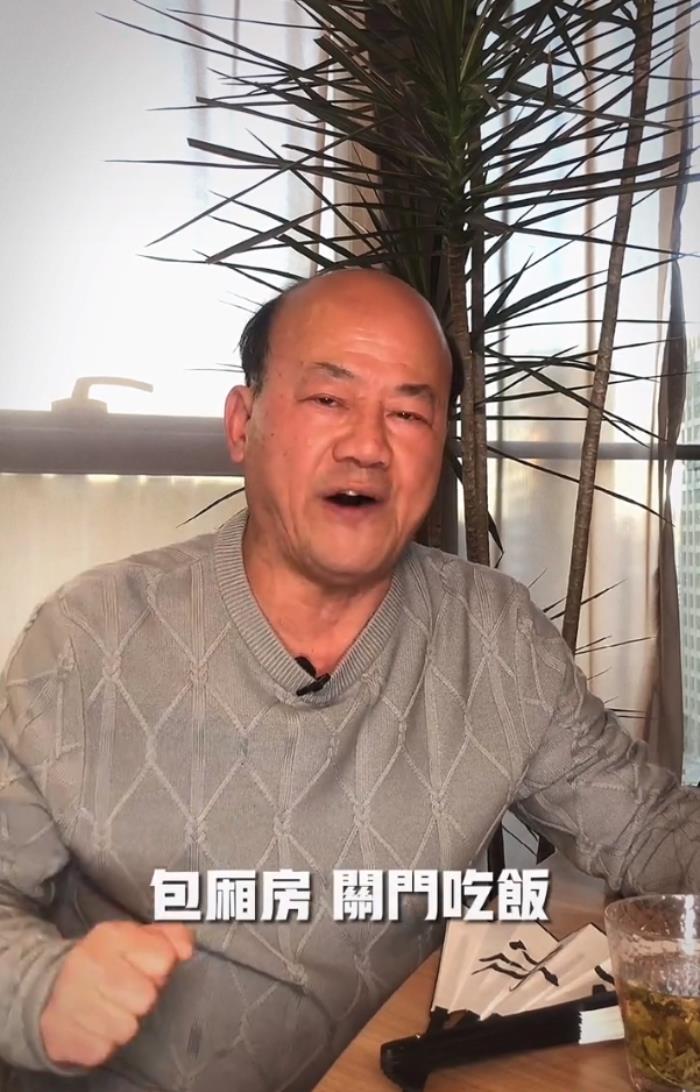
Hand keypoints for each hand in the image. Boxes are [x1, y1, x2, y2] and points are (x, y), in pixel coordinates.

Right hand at [40, 921, 193, 1067]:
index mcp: (111, 936)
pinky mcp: (64, 1035)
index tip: (145, 967)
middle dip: (141, 998)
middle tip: (125, 991)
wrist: (50, 988)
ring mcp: (72, 1000)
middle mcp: (89, 964)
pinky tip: (93, 1024)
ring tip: (108, 1007)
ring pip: (128, 1027)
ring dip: (124, 1022)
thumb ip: (170, 937)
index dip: (160, 968)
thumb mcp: (136, 938)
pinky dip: (104, 1041)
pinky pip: (105, 1049)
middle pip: (147, 998)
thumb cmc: (106, 963)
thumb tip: (187, 950)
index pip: (164, 959)